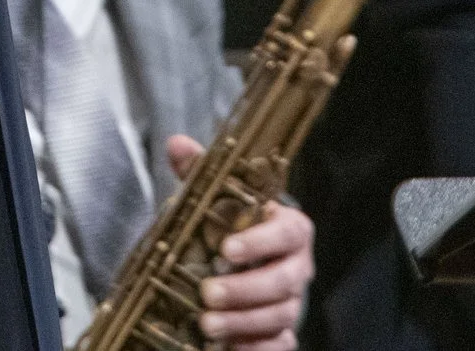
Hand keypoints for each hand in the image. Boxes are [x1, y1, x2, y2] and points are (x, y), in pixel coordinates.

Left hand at [165, 135, 312, 347]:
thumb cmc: (235, 228)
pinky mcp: (283, 330)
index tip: (226, 249)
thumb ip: (202, 173)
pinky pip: (281, 344)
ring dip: (243, 322)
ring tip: (206, 325)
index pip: (286, 233)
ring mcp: (292, 301)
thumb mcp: (218, 199)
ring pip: (278, 315)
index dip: (260, 241)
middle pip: (282, 281)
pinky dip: (258, 348)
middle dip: (245, 290)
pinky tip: (232, 349)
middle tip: (208, 294)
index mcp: (289, 229)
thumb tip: (177, 144)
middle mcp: (297, 267)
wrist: (250, 262)